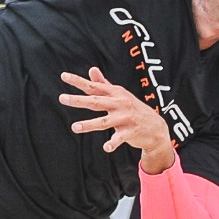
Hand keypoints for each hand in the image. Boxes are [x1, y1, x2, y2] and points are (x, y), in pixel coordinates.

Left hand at [58, 68, 176, 171]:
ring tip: (75, 127)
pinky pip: (120, 138)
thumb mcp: (120, 95)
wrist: (156, 128)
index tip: (64, 76)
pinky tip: (106, 148)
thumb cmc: (133, 109)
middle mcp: (120, 103)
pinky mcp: (131, 132)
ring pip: (104, 121)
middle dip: (79, 100)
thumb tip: (92, 69)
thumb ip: (104, 84)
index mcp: (116, 93)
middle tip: (62, 98)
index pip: (94, 86)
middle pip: (96, 101)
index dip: (78, 81)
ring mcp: (126, 118)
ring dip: (89, 124)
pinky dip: (113, 143)